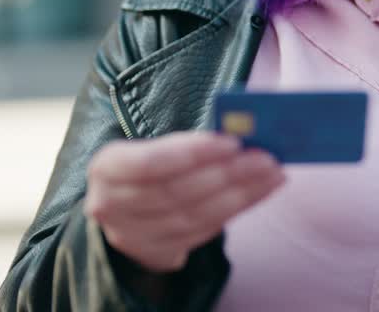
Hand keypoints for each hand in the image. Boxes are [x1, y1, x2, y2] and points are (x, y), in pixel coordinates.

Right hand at [84, 131, 285, 271]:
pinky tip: (259, 192)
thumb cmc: (152, 163)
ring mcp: (132, 235)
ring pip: (193, 216)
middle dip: (226, 173)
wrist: (130, 206)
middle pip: (176, 191)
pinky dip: (235, 210)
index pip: (149, 162)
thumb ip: (191, 140)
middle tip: (265, 158)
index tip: (232, 142)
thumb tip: (244, 127)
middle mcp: (111, 205)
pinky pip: (202, 232)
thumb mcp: (156, 145)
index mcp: (107, 167)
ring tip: (271, 174)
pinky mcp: (156, 252)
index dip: (191, 153)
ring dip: (239, 194)